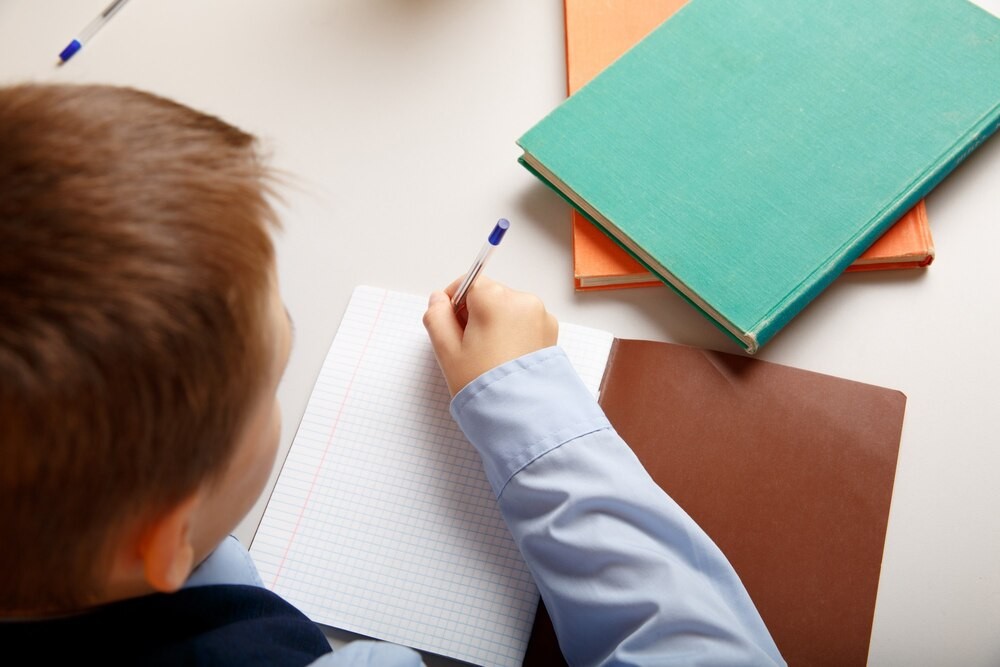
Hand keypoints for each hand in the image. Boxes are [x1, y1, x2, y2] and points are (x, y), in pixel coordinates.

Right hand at [422, 276, 557, 395]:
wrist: (522, 416)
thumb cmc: (483, 384)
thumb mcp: (447, 350)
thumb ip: (436, 317)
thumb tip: (438, 299)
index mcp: (496, 298)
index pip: (469, 283)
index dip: (454, 302)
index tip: (450, 325)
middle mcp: (523, 301)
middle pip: (489, 295)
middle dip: (475, 315)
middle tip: (468, 347)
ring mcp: (541, 316)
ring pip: (507, 310)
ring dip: (495, 324)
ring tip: (489, 357)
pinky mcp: (552, 333)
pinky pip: (525, 324)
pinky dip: (513, 334)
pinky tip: (505, 359)